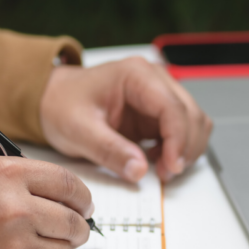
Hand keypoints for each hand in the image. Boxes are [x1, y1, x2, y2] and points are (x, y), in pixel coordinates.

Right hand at [0, 157, 92, 248]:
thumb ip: (25, 178)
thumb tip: (65, 193)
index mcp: (10, 175)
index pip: (69, 184)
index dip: (83, 197)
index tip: (84, 204)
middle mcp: (18, 209)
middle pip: (74, 221)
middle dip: (78, 226)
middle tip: (73, 227)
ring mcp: (17, 246)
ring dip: (58, 248)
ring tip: (36, 243)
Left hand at [39, 57, 212, 182]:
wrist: (53, 100)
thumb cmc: (63, 105)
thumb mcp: (79, 130)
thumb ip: (110, 150)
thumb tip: (139, 170)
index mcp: (136, 75)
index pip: (173, 107)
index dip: (178, 140)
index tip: (172, 166)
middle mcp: (154, 81)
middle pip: (191, 114)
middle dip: (185, 148)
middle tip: (165, 173)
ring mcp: (159, 96)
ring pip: (195, 122)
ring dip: (186, 149)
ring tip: (161, 169)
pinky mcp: (158, 114)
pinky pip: (184, 131)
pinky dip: (179, 149)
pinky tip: (158, 160)